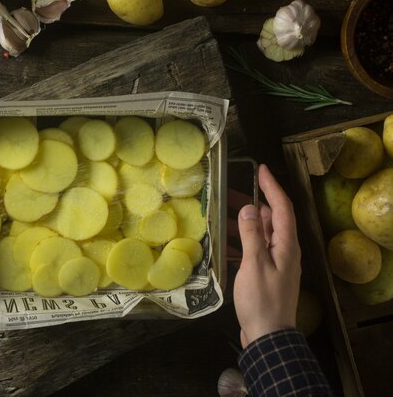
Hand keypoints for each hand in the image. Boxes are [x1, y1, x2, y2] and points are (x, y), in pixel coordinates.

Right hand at [234, 164, 300, 347]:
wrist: (268, 335)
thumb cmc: (262, 299)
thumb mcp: (255, 264)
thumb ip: (252, 235)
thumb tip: (249, 208)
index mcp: (286, 245)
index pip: (282, 208)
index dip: (272, 187)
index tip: (260, 170)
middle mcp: (284, 250)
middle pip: (270, 219)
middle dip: (252, 204)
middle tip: (226, 194)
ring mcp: (275, 263)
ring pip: (260, 234)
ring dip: (243, 223)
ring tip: (219, 216)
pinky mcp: (265, 274)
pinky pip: (253, 250)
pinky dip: (239, 243)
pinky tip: (221, 243)